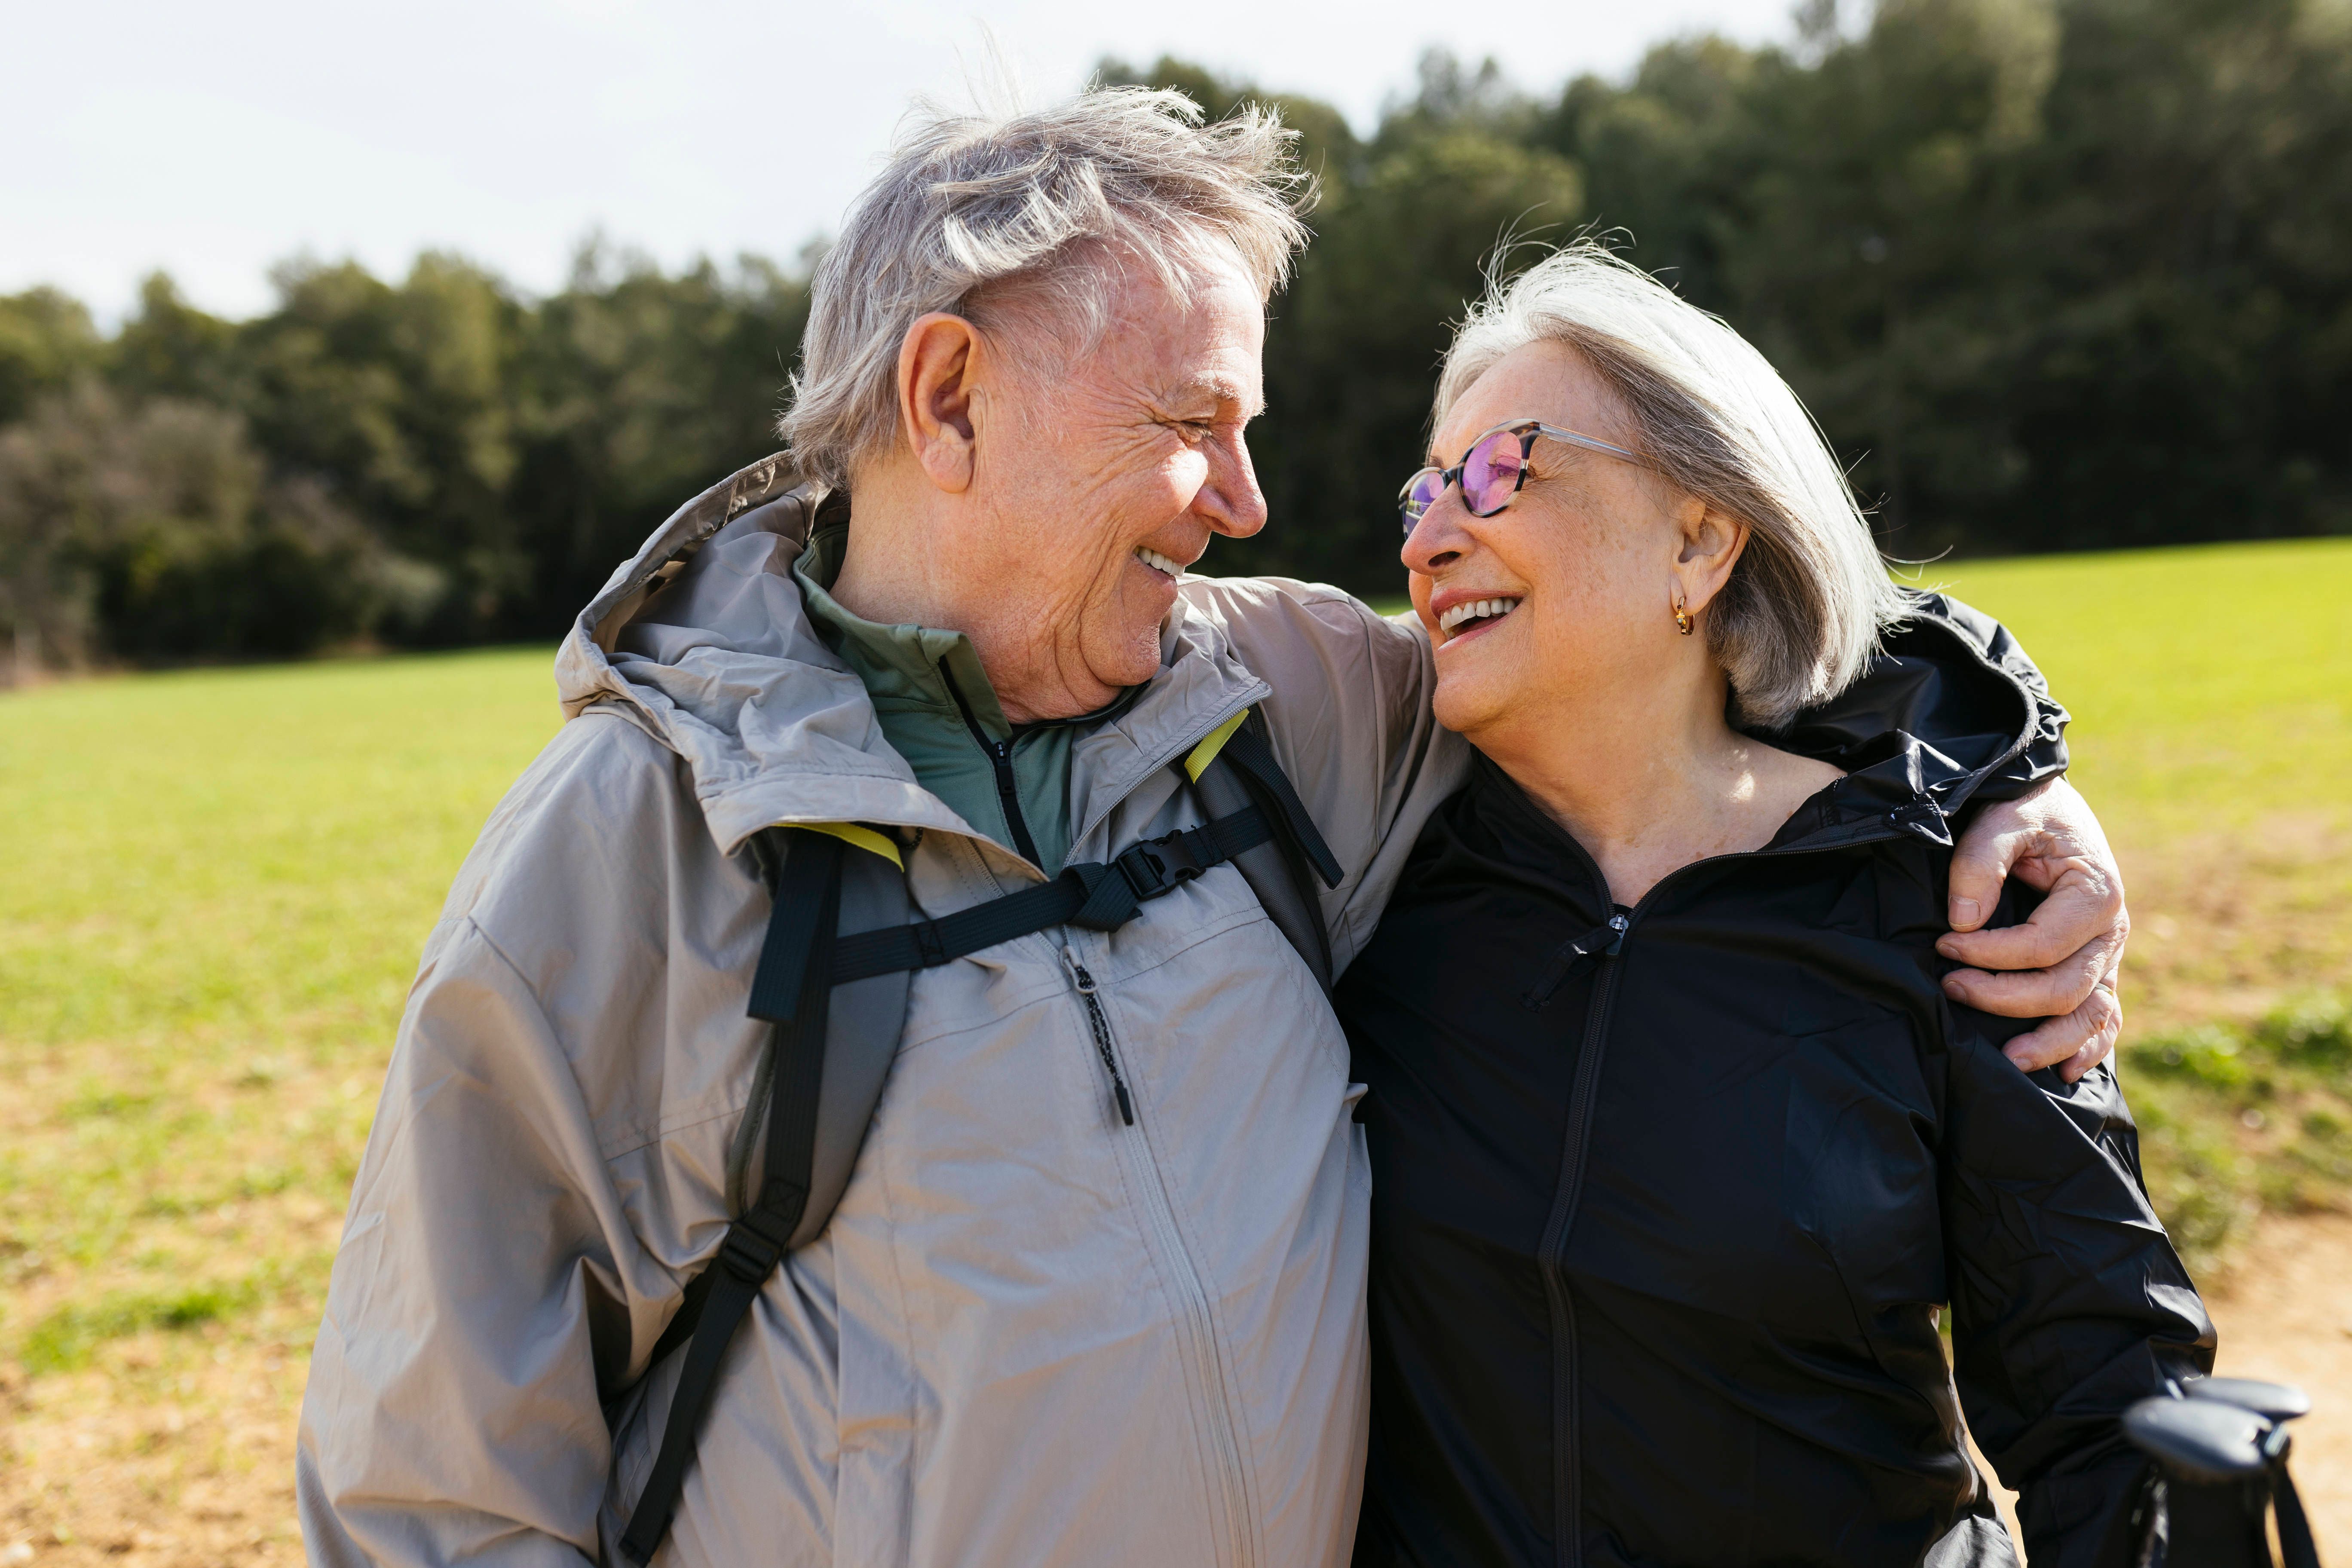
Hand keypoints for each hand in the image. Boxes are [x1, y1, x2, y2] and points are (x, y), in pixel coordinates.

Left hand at [1935, 776, 2127, 1081]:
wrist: (2047, 805)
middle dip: (2005, 997)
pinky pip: (2104, 1016)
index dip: (1990, 955)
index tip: (1944, 946)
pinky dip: (2088, 1046)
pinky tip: (2061, 1071)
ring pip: (2090, 1013)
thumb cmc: (2025, 810)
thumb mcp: (2002, 819)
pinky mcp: (2098, 967)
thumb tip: (1963, 920)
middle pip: (2064, 987)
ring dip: (2052, 1042)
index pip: (2042, 946)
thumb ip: (1980, 862)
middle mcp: (2111, 931)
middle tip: (1950, 988)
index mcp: (2096, 894)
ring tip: (2010, 1061)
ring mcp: (2107, 954)